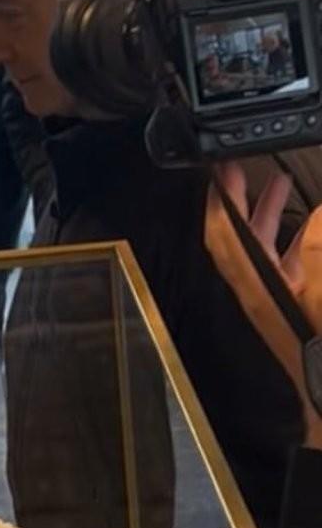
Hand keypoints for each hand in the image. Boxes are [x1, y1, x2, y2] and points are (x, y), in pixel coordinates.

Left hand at [204, 161, 321, 446]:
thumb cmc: (317, 361)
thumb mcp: (321, 303)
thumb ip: (318, 255)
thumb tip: (321, 215)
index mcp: (255, 289)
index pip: (223, 237)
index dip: (217, 203)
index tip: (216, 172)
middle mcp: (257, 293)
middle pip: (237, 238)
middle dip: (238, 201)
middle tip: (237, 167)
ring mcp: (273, 302)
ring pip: (264, 250)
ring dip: (269, 215)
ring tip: (280, 180)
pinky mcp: (291, 311)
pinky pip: (287, 268)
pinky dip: (296, 243)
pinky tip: (313, 224)